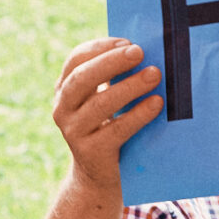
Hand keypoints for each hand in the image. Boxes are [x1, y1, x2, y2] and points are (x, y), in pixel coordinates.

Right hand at [50, 37, 160, 201]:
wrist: (99, 176)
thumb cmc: (110, 127)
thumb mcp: (105, 100)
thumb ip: (114, 78)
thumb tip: (150, 50)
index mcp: (65, 89)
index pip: (75, 60)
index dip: (100, 48)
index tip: (128, 41)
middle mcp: (62, 109)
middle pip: (81, 78)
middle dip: (110, 62)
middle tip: (139, 52)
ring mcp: (73, 131)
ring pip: (99, 104)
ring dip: (129, 86)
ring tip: (155, 74)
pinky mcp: (90, 152)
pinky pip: (115, 130)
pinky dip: (137, 115)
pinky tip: (156, 103)